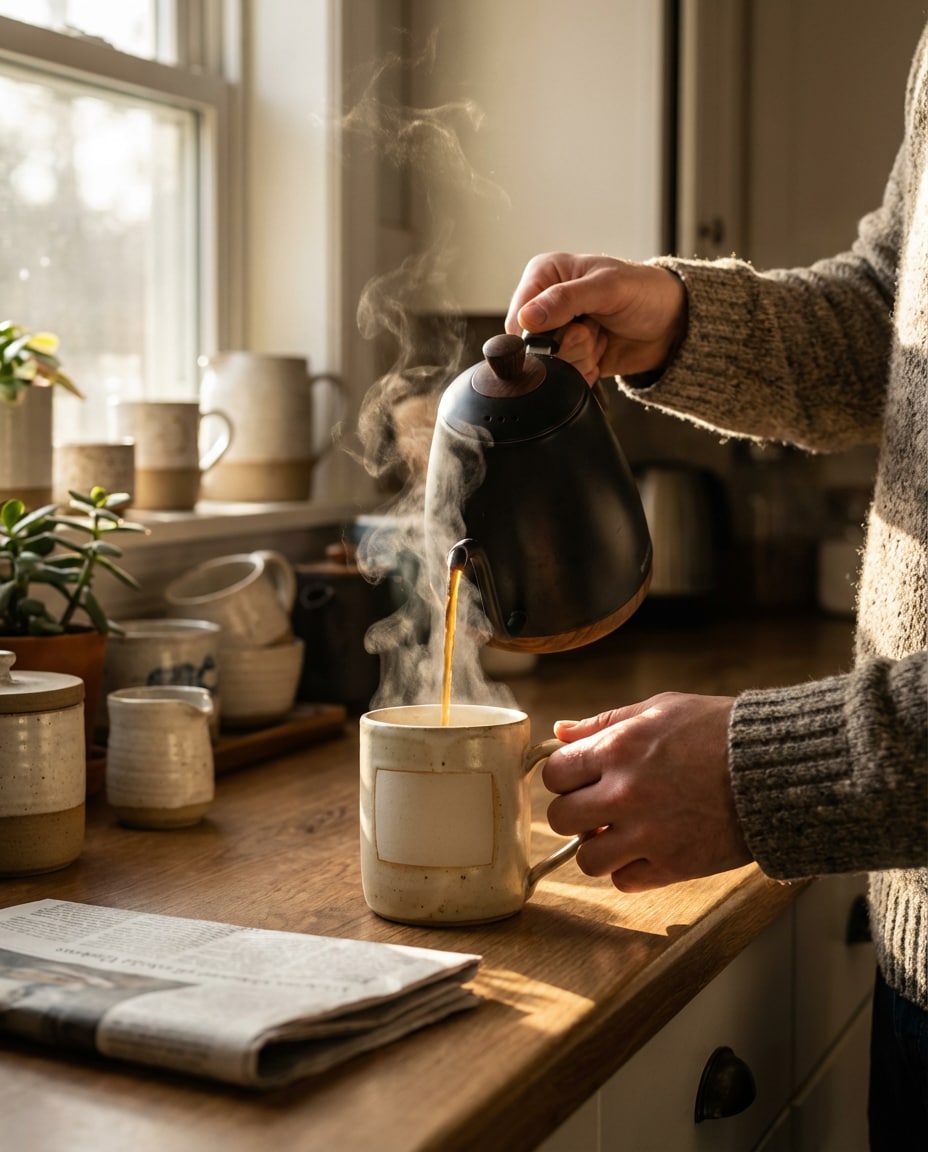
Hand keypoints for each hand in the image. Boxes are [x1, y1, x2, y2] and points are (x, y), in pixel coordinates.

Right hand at [504, 253, 686, 384]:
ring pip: (549, 365)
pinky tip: (601, 353)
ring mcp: (557, 333)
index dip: (541, 331)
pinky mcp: (569, 356)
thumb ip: (564, 300)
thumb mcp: (606, 288)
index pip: (519, 314)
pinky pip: (564, 376)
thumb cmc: (644, 292)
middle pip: (532, 345)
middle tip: (594, 330)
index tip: (574, 326)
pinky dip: (585, 371)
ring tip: (600, 338)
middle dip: (568, 345)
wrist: (672, 323)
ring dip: (580, 357)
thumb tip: (527, 316)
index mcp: (545, 274)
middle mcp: (545, 303)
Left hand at [543, 692, 750, 891]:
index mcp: (618, 749)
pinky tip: (646, 850)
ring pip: (586, 859)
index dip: (563, 777)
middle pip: (560, 819)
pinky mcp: (674, 865)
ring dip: (597, 847)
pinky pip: (624, 882)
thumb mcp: (660, 708)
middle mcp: (625, 794)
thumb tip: (560, 731)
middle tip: (597, 808)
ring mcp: (648, 834)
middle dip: (574, 813)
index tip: (579, 779)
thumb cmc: (719, 730)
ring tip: (620, 833)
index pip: (554, 774)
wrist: (777, 768)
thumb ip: (604, 722)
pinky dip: (629, 870)